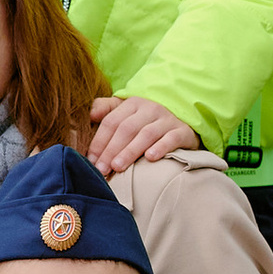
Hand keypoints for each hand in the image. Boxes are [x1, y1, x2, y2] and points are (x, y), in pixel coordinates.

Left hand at [88, 95, 202, 174]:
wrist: (183, 120)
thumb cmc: (146, 121)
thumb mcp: (126, 112)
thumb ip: (105, 110)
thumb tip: (89, 115)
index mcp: (132, 104)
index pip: (111, 122)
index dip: (99, 141)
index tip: (90, 160)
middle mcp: (150, 108)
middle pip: (126, 129)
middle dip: (111, 150)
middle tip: (101, 169)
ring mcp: (167, 119)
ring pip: (147, 134)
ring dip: (130, 151)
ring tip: (118, 167)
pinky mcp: (183, 131)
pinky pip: (171, 138)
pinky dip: (161, 147)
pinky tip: (150, 158)